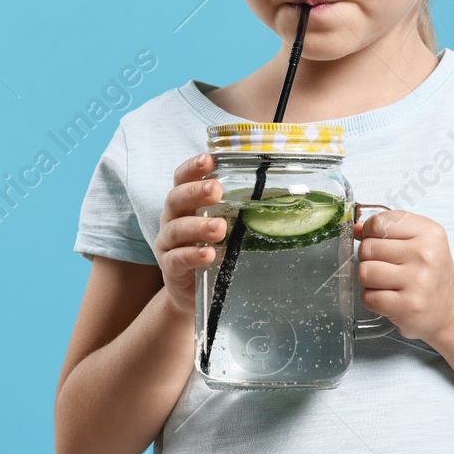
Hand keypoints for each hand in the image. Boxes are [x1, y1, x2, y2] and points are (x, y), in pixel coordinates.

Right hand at [153, 153, 229, 316]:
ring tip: (220, 228)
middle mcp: (172, 220)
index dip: (192, 168)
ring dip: (198, 227)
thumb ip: (241, 212)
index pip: (182, 179)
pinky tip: (208, 255)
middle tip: (216, 190)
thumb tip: (285, 193)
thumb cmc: (214, 252)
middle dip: (195, 192)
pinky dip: (192, 255)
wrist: (193, 294)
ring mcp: (168, 245)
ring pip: (175, 229)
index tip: (208, 159)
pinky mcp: (170, 269)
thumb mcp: (226, 229)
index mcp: (186, 205)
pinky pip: (176, 259)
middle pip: (175, 199)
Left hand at [353, 209, 453, 342]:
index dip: (370, 233)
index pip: (379, 223)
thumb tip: (356, 228)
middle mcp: (425, 255)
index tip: (379, 242)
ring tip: (386, 282)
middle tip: (386, 266)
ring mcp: (417, 281)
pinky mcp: (408, 306)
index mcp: (428, 233)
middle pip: (368, 248)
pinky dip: (372, 298)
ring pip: (364, 272)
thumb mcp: (420, 241)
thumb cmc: (432, 273)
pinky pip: (368, 297)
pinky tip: (388, 297)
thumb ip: (388, 229)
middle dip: (369, 258)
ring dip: (369, 280)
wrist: (453, 309)